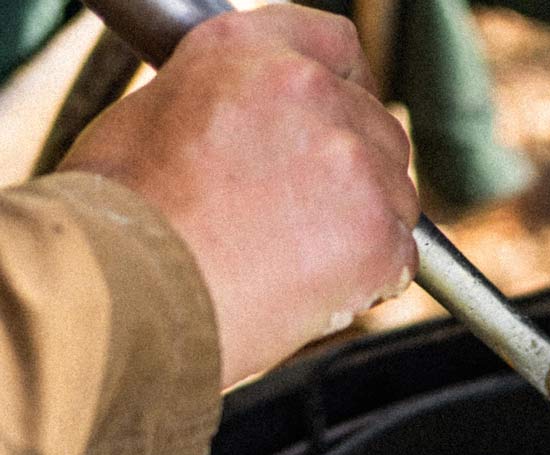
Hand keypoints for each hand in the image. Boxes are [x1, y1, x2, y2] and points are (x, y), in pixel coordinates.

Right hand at [61, 6, 420, 387]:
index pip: (336, 45)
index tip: (344, 121)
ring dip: (367, 229)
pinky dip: (374, 281)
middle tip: (316, 219)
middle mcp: (310, 91)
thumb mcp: (156, 118)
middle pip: (378, 128)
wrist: (132, 286)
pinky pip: (402, 258)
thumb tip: (239, 137)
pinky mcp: (377, 234)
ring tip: (303, 263)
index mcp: (249, 50)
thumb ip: (223, 109)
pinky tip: (321, 292)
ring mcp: (351, 163)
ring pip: (396, 196)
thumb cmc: (125, 219)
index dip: (349, 88)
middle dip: (359, 173)